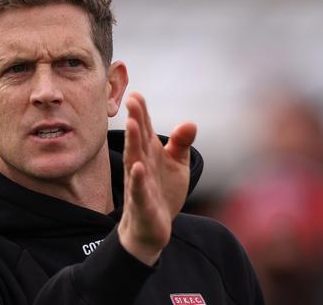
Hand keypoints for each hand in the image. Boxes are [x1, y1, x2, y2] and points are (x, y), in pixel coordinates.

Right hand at [117, 92, 196, 264]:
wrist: (152, 228)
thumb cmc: (162, 192)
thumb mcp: (177, 165)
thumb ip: (182, 144)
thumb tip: (190, 123)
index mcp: (150, 152)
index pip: (144, 129)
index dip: (141, 112)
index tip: (136, 95)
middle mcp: (142, 164)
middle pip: (138, 140)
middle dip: (135, 120)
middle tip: (131, 101)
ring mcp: (140, 183)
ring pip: (135, 160)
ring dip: (133, 143)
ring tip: (131, 124)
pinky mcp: (142, 203)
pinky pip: (139, 190)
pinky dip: (138, 179)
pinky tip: (138, 168)